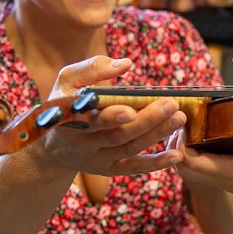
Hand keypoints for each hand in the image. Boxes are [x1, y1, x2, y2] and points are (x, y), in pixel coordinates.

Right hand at [40, 56, 186, 175]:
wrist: (52, 146)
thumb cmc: (65, 104)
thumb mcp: (68, 82)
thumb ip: (92, 69)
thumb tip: (126, 64)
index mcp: (69, 121)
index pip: (91, 121)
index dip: (111, 117)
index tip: (131, 109)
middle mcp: (83, 145)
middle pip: (118, 136)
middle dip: (146, 121)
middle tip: (171, 105)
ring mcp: (97, 160)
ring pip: (130, 149)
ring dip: (157, 135)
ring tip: (179, 118)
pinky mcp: (110, 169)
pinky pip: (135, 168)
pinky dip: (156, 163)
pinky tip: (176, 155)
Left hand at [167, 130, 232, 208]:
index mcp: (225, 172)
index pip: (192, 162)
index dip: (181, 145)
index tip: (184, 126)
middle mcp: (215, 176)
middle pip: (180, 165)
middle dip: (173, 145)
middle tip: (178, 123)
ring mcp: (213, 177)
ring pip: (183, 167)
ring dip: (177, 150)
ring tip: (183, 128)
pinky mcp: (216, 175)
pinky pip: (192, 166)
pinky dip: (186, 153)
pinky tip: (193, 137)